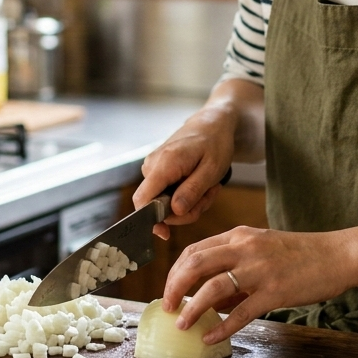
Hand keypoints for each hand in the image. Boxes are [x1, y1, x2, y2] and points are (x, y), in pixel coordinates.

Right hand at [133, 106, 235, 239]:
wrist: (212, 124)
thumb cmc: (215, 143)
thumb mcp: (211, 170)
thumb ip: (191, 191)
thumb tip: (174, 211)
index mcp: (164, 164)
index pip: (143, 200)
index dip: (151, 220)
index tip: (165, 234)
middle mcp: (152, 165)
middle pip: (157, 206)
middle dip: (186, 210)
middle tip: (209, 195)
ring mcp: (153, 168)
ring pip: (165, 202)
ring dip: (190, 202)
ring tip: (208, 186)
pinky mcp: (157, 171)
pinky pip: (168, 193)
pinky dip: (186, 195)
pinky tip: (200, 184)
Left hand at [162, 226, 355, 344]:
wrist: (339, 255)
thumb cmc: (301, 255)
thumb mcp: (262, 251)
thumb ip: (235, 270)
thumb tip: (212, 300)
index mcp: (239, 236)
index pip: (194, 250)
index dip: (175, 272)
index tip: (169, 291)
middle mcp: (245, 249)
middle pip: (195, 264)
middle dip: (174, 287)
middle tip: (167, 307)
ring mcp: (260, 270)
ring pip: (213, 288)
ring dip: (193, 308)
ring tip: (183, 325)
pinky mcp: (276, 291)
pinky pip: (241, 312)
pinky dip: (222, 327)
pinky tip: (211, 337)